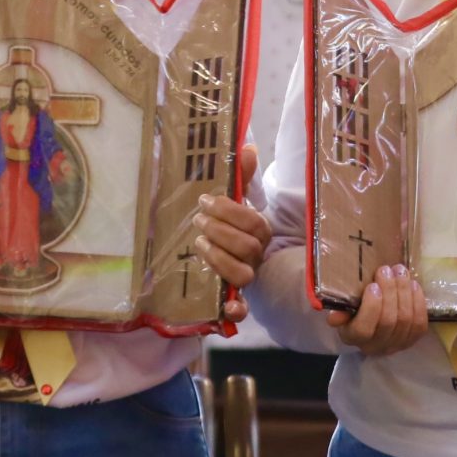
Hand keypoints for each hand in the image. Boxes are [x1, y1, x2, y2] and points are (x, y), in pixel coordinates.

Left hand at [190, 144, 266, 322]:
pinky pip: (242, 310)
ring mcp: (247, 278)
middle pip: (247, 246)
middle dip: (219, 230)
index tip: (204, 200)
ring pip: (242, 273)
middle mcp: (256, 255)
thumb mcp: (234, 200)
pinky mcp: (236, 299)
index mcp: (259, 230)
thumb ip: (240, 176)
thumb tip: (247, 146)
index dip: (228, 210)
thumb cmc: (231, 225)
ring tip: (200, 243)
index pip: (252, 219)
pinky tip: (226, 306)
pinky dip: (235, 309)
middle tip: (197, 220)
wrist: (230, 256)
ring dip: (219, 258)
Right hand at [327, 264, 427, 355]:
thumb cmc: (355, 310)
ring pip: (406, 319)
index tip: (373, 286)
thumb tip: (335, 316)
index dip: (371, 307)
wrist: (373, 324)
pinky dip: (418, 301)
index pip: (363, 329)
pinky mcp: (412, 339)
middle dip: (390, 291)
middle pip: (388, 320)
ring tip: (400, 271)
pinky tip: (413, 285)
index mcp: (353, 337)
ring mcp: (396, 345)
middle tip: (387, 270)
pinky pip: (419, 322)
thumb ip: (339, 310)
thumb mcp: (342, 309)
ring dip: (404, 291)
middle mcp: (375, 346)